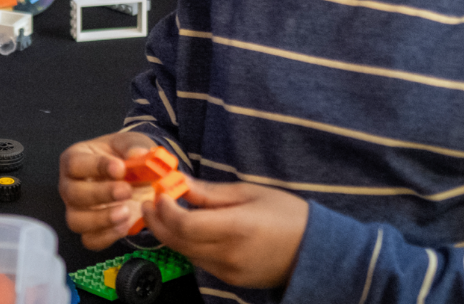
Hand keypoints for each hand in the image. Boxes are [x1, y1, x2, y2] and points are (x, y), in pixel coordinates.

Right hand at [59, 131, 156, 249]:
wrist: (134, 176)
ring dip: (101, 219)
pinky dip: (107, 236)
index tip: (120, 168)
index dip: (96, 167)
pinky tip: (125, 225)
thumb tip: (139, 155)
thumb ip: (133, 146)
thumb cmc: (123, 156)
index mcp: (75, 159)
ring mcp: (76, 210)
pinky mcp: (89, 230)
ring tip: (126, 212)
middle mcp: (69, 186)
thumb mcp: (129, 143)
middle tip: (126, 191)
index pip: (75, 164)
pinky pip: (90, 240)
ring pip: (76, 220)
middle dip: (100, 194)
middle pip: (73, 194)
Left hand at [141, 179, 308, 288]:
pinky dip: (188, 246)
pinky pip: (200, 261)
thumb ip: (212, 193)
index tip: (159, 194)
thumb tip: (181, 185)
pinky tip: (188, 230)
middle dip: (158, 222)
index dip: (165, 209)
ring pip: (185, 253)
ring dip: (170, 234)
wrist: (315, 251)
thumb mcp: (251, 193)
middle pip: (178, 241)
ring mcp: (228, 271)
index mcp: (236, 228)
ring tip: (166, 213)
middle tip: (149, 204)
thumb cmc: (288, 216)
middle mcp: (228, 254)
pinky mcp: (229, 279)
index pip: (185, 223)